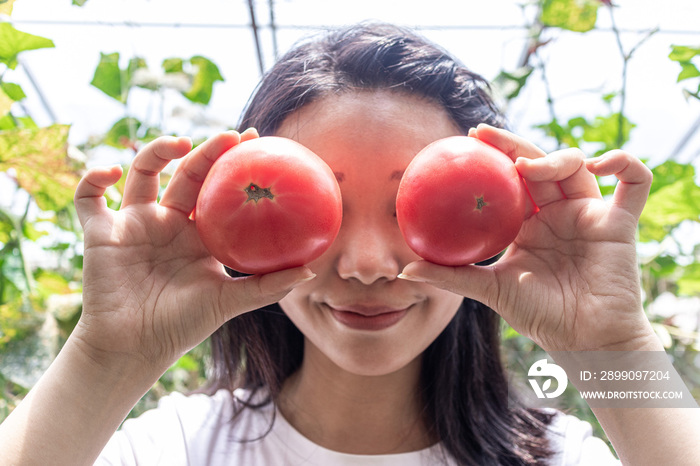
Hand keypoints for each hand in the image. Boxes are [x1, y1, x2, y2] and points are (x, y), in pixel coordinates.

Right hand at [72, 129, 314, 374]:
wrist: (135, 348)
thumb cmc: (182, 326)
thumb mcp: (228, 301)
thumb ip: (267, 286)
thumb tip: (311, 270)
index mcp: (199, 234)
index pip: (218, 189)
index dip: (234, 164)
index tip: (257, 140)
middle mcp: (168, 222)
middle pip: (188, 175)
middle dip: (208, 151)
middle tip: (232, 137)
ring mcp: (134, 224)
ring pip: (143, 174)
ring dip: (156, 152)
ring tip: (179, 143)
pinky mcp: (100, 233)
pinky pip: (89, 199)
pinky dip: (92, 180)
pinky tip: (110, 171)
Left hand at [400, 124, 657, 351]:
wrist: (583, 341)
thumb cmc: (539, 315)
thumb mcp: (490, 290)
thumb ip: (452, 276)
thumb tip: (403, 270)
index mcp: (527, 223)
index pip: (508, 181)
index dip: (491, 158)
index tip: (465, 141)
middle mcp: (557, 212)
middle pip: (538, 164)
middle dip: (512, 144)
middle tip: (483, 134)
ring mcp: (589, 214)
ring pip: (576, 166)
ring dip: (553, 158)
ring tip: (525, 167)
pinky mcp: (620, 223)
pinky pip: (635, 184)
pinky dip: (625, 164)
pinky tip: (600, 162)